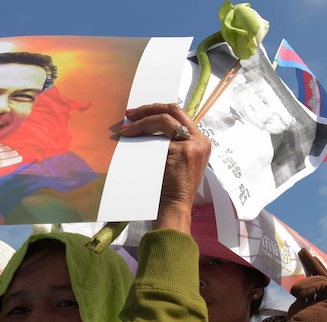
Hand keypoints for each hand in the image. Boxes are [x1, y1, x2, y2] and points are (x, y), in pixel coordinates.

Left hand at [121, 104, 210, 232]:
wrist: (174, 207)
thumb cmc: (170, 188)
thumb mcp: (177, 160)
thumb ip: (171, 143)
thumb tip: (148, 125)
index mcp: (200, 141)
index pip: (179, 116)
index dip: (158, 110)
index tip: (138, 114)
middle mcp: (200, 141)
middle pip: (174, 110)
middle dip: (149, 109)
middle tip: (130, 114)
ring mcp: (194, 145)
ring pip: (165, 120)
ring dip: (142, 122)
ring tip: (126, 129)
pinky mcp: (183, 151)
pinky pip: (159, 136)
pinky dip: (142, 135)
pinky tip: (130, 139)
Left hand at [284, 249, 326, 321]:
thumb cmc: (297, 318)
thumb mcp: (301, 297)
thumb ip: (307, 286)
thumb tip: (308, 272)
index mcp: (325, 298)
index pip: (321, 278)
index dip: (319, 265)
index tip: (316, 255)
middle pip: (322, 275)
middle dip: (312, 262)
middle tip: (302, 250)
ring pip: (321, 278)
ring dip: (305, 284)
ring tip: (295, 292)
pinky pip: (324, 283)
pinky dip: (310, 286)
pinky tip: (301, 294)